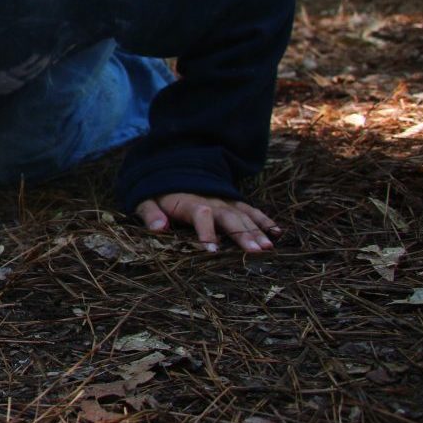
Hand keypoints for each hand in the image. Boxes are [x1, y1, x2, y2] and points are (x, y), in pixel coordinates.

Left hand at [135, 192, 280, 252]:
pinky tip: (277, 232)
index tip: (212, 250)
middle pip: (228, 217)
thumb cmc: (158, 194)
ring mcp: (224, 201)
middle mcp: (211, 201)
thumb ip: (150, 214)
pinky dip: (264, 220)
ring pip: (243, 216)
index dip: (206, 232)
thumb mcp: (146, 201)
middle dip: (242, 234)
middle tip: (255, 252)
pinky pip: (251, 211)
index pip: (200, 214)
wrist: (171, 171)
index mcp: (188, 202)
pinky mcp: (232, 203)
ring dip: (256, 231)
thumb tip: (159, 228)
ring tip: (268, 248)